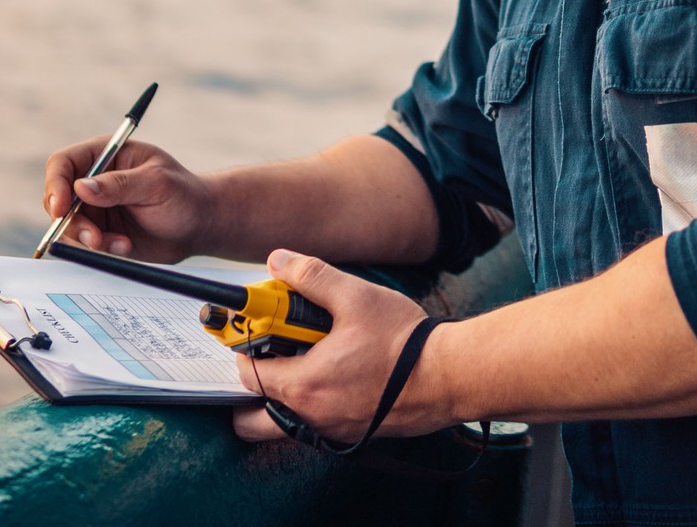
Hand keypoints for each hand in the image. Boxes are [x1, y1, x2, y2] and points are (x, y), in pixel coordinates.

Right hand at [40, 138, 211, 261]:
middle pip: (58, 198)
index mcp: (105, 155)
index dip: (55, 184)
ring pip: (68, 225)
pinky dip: (99, 250)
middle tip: (93, 238)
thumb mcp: (156, 183)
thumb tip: (81, 188)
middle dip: (71, 221)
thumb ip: (120, 184)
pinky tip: (125, 247)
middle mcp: (94, 180)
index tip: (60, 208)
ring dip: (86, 239)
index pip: (63, 163)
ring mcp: (95, 208)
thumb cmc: (183, 194)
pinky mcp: (100, 232)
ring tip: (119, 244)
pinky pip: (83, 244)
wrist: (199, 226)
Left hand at [230, 249, 452, 443]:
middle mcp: (311, 417)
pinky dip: (312, 401)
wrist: (450, 376)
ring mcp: (331, 431)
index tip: (260, 326)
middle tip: (275, 351)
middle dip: (253, 385)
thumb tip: (278, 261)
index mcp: (304, 385)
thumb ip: (311, 277)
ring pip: (283, 422)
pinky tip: (339, 370)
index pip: (247, 374)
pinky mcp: (351, 435)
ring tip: (309, 357)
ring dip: (284, 393)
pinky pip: (313, 424)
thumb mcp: (355, 296)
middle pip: (252, 416)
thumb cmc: (404, 341)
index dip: (246, 346)